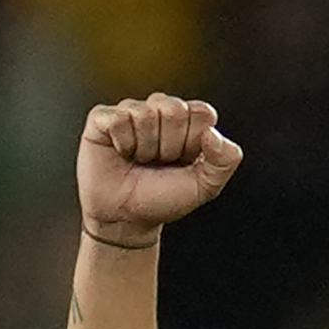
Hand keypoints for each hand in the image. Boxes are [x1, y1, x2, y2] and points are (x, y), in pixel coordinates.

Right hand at [76, 95, 241, 248]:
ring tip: (139, 161)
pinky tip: (121, 153)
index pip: (202, 112)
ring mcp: (131, 111)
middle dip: (169, 145)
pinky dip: (122, 143)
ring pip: (146, 114)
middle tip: (158, 163)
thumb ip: (225, 161)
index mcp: (188, 122)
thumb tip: (212, 132)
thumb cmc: (162, 200)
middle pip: (175, 109)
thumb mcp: (204, 187)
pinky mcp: (103, 117)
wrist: (126, 219)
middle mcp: (160, 110)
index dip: (194, 141)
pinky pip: (119, 119)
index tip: (183, 161)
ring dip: (145, 148)